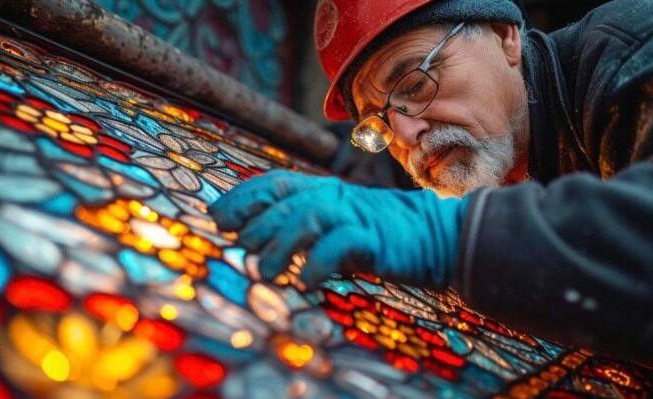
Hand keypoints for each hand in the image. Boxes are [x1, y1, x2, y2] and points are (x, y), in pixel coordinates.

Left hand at [209, 170, 469, 287]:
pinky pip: (340, 244)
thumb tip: (254, 245)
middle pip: (285, 202)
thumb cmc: (377, 233)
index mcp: (322, 189)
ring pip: (307, 219)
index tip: (217, 216)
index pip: (275, 183)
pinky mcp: (374, 238)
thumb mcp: (335, 224)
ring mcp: (354, 214)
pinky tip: (308, 281)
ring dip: (281, 247)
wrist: (435, 234)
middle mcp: (334, 196)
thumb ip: (302, 228)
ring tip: (268, 273)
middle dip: (256, 225)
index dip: (243, 197)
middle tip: (241, 249)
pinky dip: (319, 263)